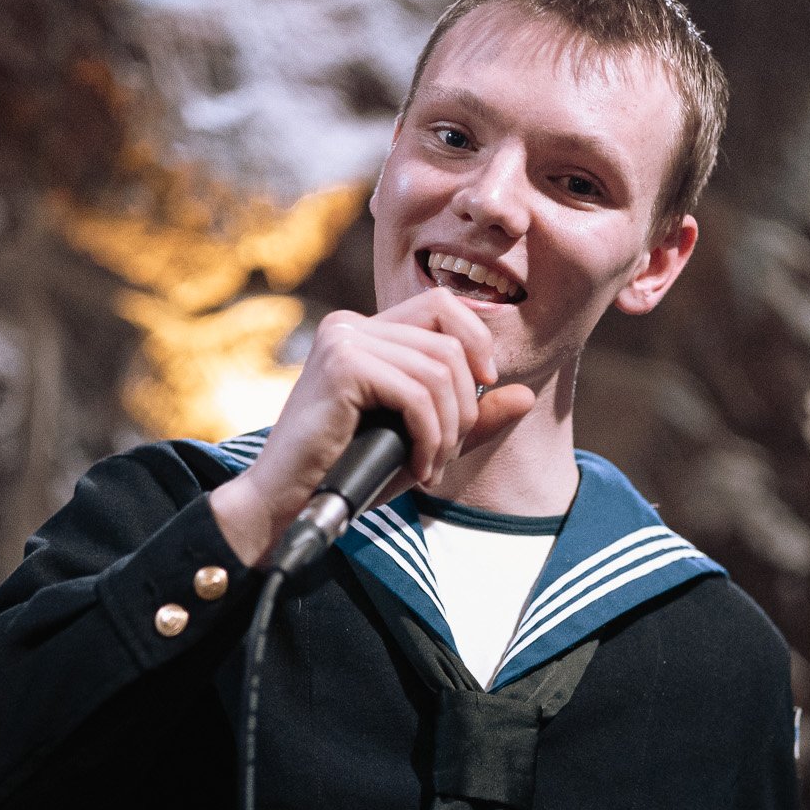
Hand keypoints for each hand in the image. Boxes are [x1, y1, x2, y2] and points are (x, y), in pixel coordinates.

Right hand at [211, 289, 534, 564]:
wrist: (285, 504)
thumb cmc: (346, 473)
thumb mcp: (420, 442)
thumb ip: (470, 419)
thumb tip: (524, 395)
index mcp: (363, 332)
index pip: (442, 305)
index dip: (476, 342)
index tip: (483, 389)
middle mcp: (351, 325)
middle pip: (449, 339)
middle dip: (465, 402)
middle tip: (446, 451)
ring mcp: (344, 340)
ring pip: (439, 370)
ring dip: (449, 429)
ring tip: (431, 466)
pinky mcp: (344, 365)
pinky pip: (418, 394)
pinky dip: (430, 438)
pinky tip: (418, 469)